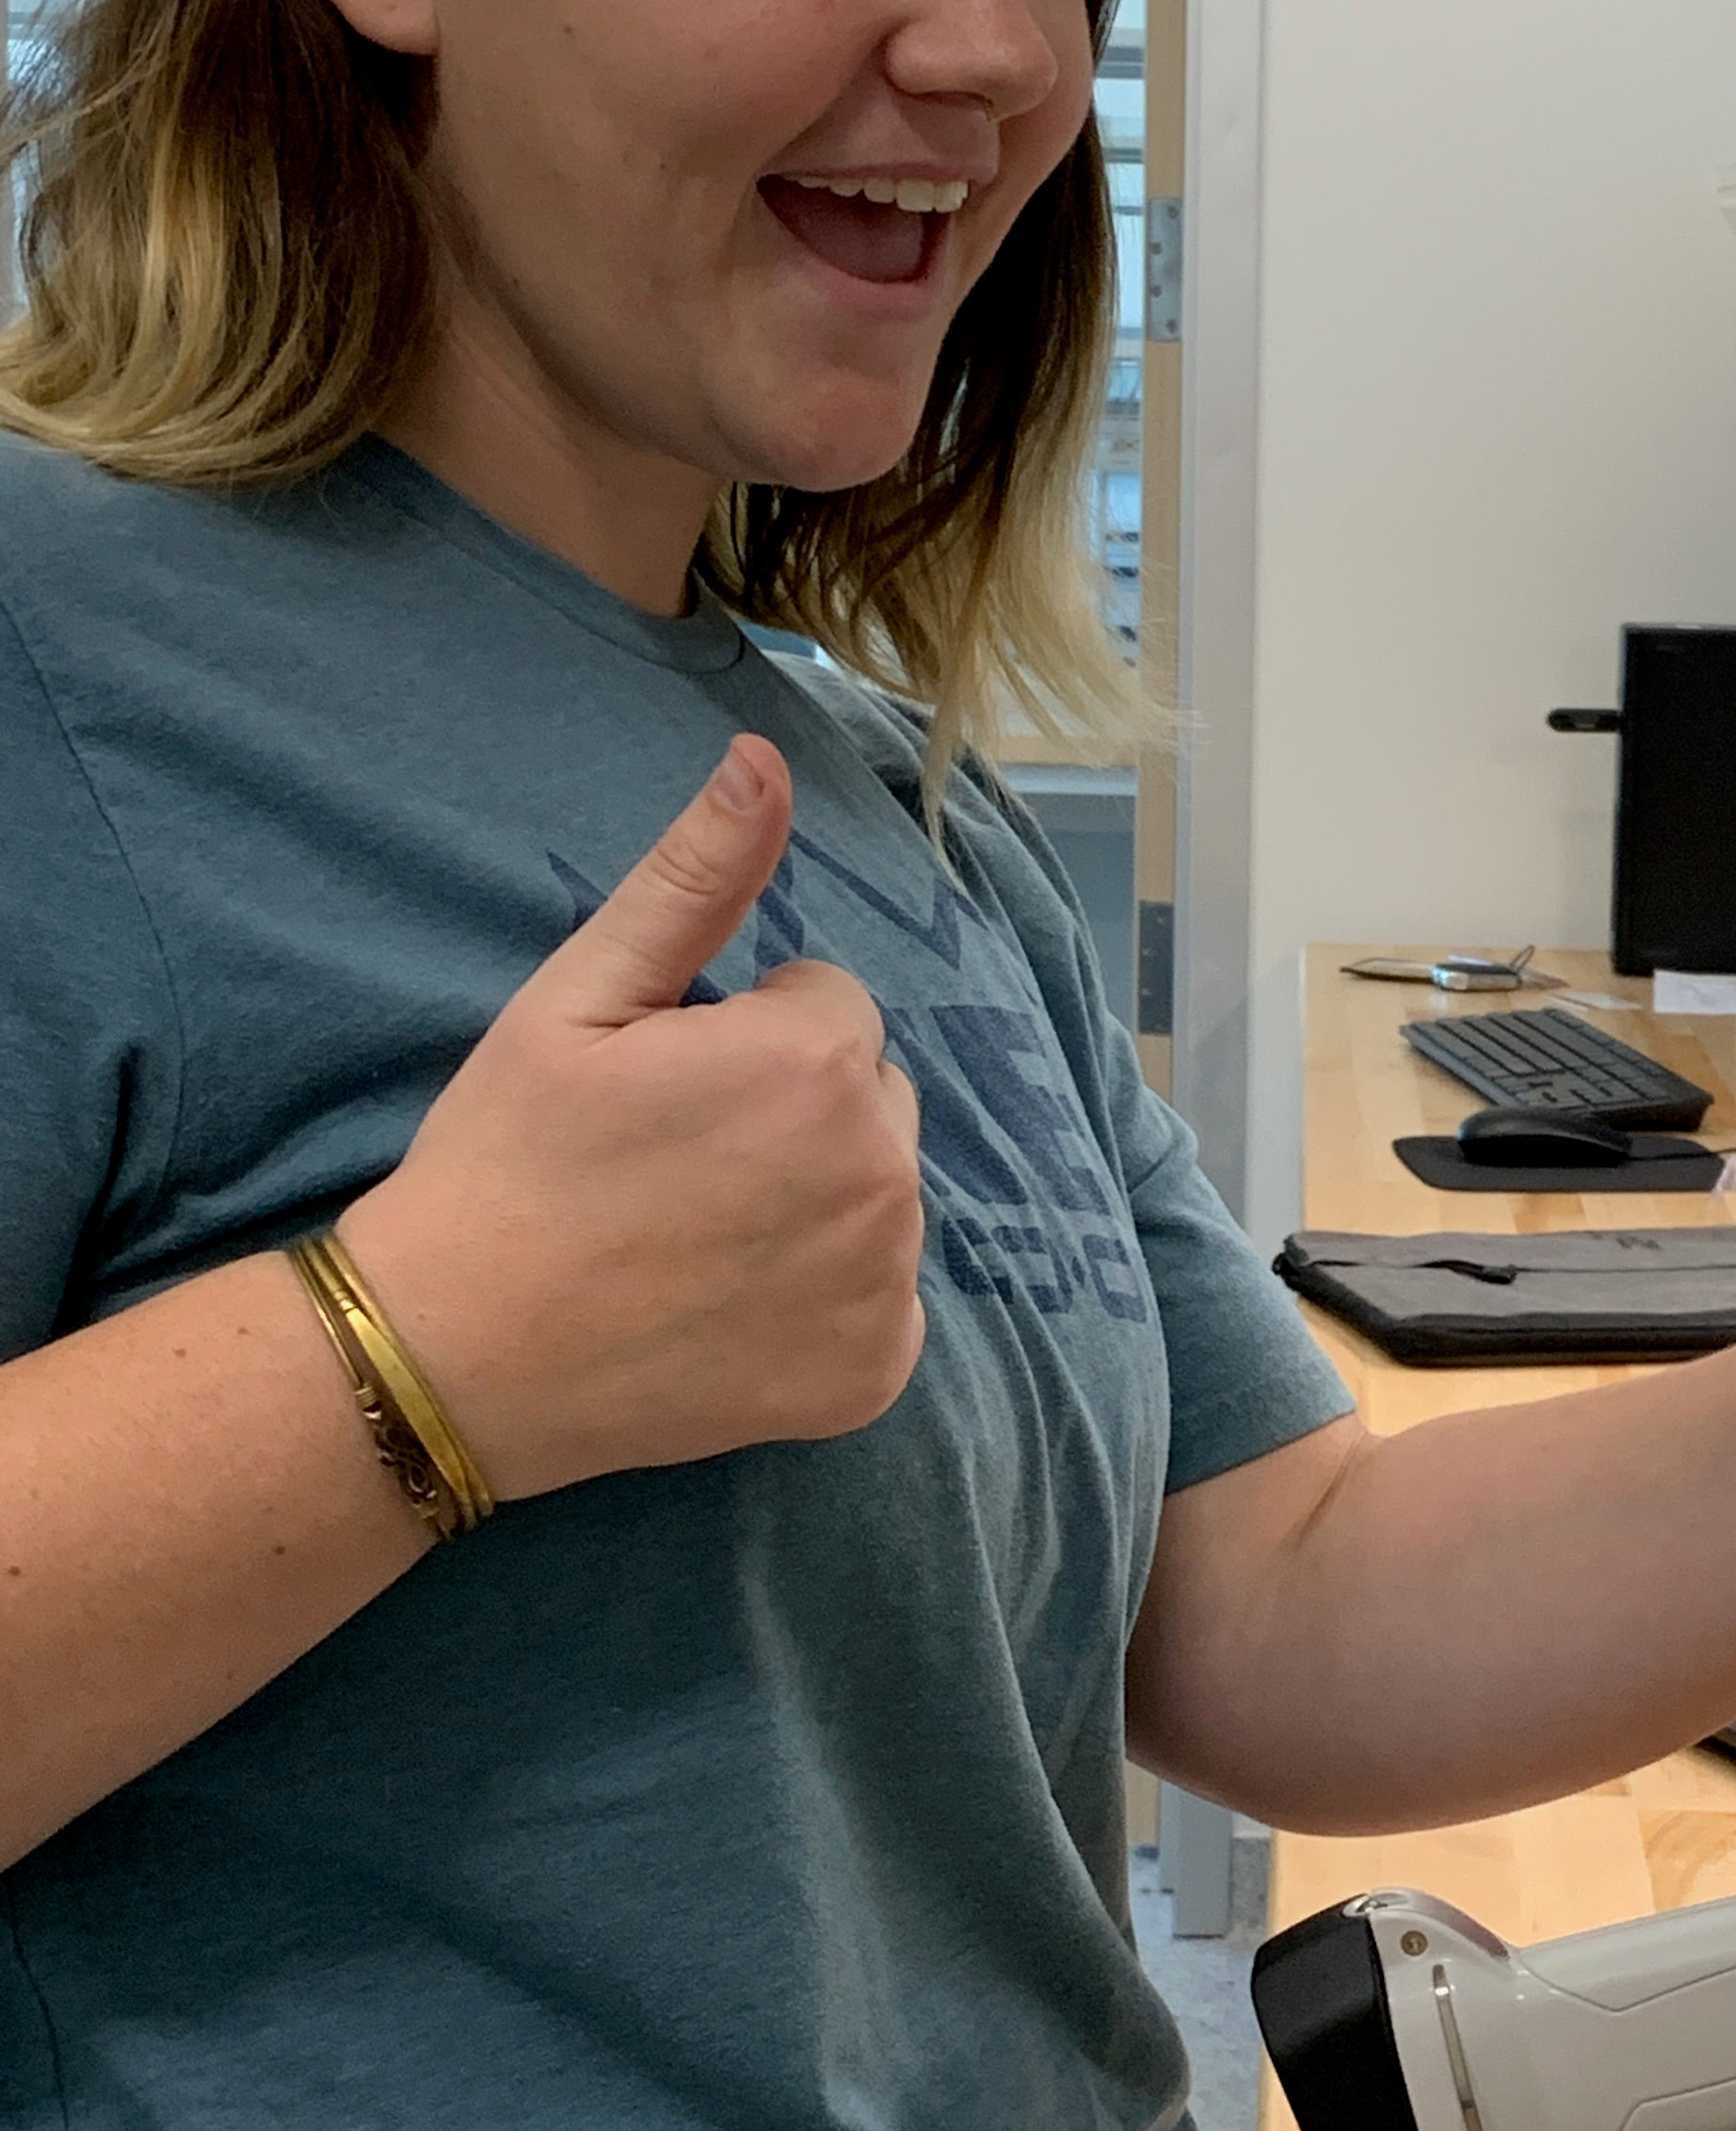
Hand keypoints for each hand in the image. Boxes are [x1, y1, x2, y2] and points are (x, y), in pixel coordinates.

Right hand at [335, 736, 928, 1497]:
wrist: (456, 1357)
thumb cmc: (505, 1162)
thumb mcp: (580, 997)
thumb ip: (694, 879)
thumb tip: (763, 759)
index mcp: (816, 1062)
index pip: (829, 1005)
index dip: (742, 1036)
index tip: (661, 1089)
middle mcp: (879, 1170)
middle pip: (869, 1095)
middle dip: (796, 1109)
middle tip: (674, 1165)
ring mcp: (885, 1281)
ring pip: (879, 1191)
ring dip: (816, 1196)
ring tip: (695, 1234)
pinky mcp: (876, 1371)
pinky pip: (885, 1297)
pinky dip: (828, 1300)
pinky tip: (730, 1307)